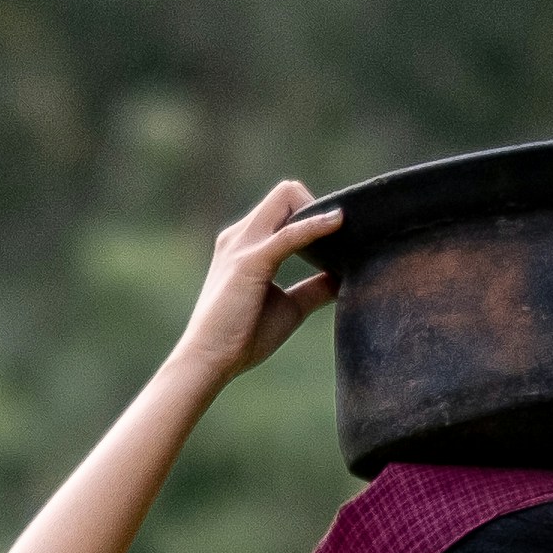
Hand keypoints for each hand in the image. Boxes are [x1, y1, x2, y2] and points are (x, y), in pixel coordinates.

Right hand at [173, 180, 345, 382]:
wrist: (208, 360)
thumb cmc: (242, 337)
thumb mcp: (289, 307)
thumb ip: (314, 288)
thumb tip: (344, 279)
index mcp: (245, 243)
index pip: (284, 205)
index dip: (313, 217)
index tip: (337, 242)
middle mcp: (241, 236)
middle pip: (287, 192)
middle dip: (319, 207)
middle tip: (342, 240)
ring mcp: (243, 245)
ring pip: (287, 198)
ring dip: (319, 211)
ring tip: (344, 235)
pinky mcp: (251, 262)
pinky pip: (290, 233)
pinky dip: (316, 226)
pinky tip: (338, 223)